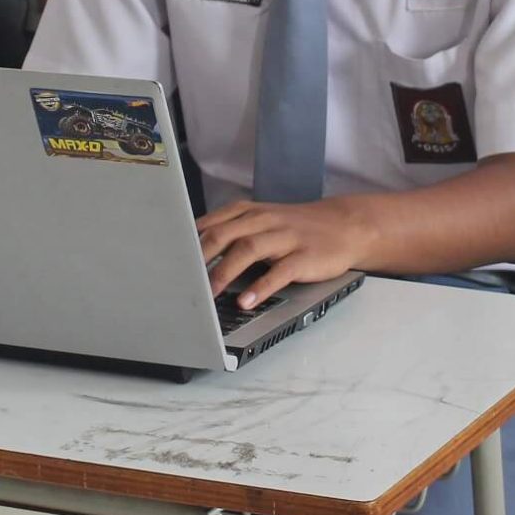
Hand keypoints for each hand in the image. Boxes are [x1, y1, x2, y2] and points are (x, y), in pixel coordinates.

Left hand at [197, 196, 375, 307]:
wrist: (345, 225)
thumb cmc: (296, 227)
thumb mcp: (261, 220)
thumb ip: (229, 230)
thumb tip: (191, 249)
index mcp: (250, 212)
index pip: (212, 222)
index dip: (189, 240)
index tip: (169, 259)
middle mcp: (264, 221)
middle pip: (225, 234)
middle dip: (200, 257)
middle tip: (181, 279)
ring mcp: (285, 238)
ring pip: (249, 250)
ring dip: (225, 272)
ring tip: (209, 294)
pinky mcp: (304, 256)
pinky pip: (279, 272)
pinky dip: (261, 287)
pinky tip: (247, 301)